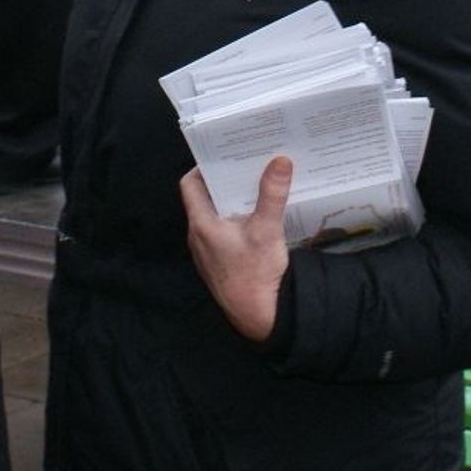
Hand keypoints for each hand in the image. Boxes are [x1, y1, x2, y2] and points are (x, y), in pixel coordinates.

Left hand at [180, 156, 292, 341]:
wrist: (258, 316)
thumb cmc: (255, 274)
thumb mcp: (267, 230)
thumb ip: (272, 195)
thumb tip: (279, 161)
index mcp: (202, 224)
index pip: (190, 185)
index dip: (203, 167)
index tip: (223, 154)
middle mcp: (198, 236)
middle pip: (204, 199)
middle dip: (224, 181)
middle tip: (244, 165)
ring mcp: (207, 251)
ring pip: (215, 217)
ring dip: (231, 201)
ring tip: (253, 185)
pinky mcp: (219, 262)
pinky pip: (222, 233)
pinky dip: (235, 220)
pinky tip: (257, 218)